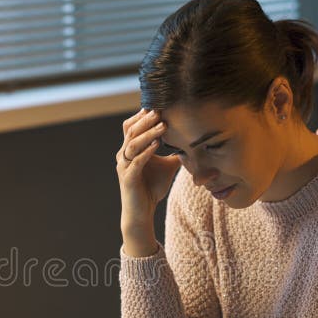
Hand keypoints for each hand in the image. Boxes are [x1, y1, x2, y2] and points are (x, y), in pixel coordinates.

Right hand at [116, 108, 181, 254]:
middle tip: (160, 110)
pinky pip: (136, 162)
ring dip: (148, 133)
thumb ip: (175, 154)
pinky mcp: (128, 178)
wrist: (142, 212)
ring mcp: (124, 166)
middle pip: (130, 130)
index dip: (141, 115)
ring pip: (133, 144)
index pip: (131, 126)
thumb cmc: (152, 189)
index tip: (157, 105)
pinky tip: (157, 145)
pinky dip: (147, 152)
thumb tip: (193, 143)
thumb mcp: (167, 167)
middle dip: (145, 119)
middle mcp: (123, 155)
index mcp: (130, 150)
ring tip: (163, 125)